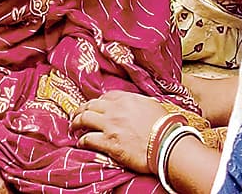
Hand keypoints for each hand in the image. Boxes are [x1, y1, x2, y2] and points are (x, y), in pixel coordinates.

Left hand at [72, 91, 187, 173]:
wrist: (166, 143)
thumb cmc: (164, 126)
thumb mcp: (152, 105)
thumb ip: (140, 102)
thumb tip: (138, 104)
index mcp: (127, 99)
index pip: (105, 97)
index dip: (97, 102)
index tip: (94, 107)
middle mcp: (115, 110)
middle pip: (90, 105)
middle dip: (81, 109)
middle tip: (77, 114)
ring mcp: (110, 126)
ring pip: (84, 119)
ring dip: (77, 122)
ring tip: (74, 126)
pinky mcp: (109, 143)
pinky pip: (88, 139)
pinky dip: (82, 140)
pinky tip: (81, 142)